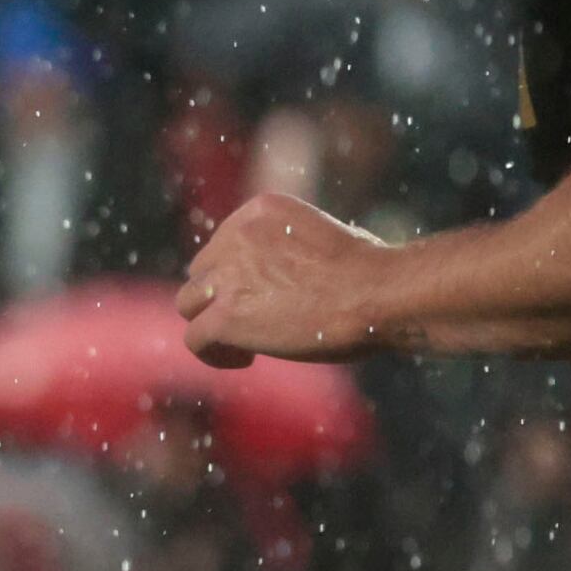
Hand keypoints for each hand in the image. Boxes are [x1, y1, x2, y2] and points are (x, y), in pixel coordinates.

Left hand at [179, 193, 394, 367]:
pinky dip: (212, 353)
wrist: (381, 293)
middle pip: (203, 271)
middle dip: (222, 296)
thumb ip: (299, 248)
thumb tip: (295, 275)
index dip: (238, 273)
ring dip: (211, 323)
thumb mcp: (333, 237)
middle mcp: (236, 236)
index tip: (266, 294)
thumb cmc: (377, 272)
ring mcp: (227, 276)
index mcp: (261, 210)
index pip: (225, 242)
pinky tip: (243, 360)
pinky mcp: (226, 317)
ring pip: (189, 303)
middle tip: (255, 321)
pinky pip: (195, 339)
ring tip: (245, 346)